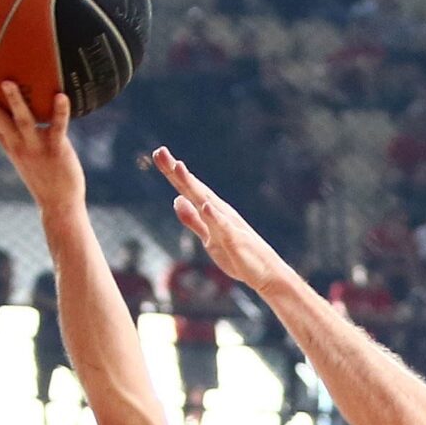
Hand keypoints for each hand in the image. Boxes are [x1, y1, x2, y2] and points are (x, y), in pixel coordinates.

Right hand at [0, 73, 84, 211]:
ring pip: (22, 121)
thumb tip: (23, 105)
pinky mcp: (56, 151)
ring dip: (14, 102)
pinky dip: (60, 112)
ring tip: (6, 81)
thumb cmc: (45, 174)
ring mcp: (35, 147)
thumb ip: (22, 130)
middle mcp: (16, 143)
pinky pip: (57, 128)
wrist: (59, 205)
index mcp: (7, 142)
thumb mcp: (27, 150)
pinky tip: (62, 95)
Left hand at [151, 148, 292, 294]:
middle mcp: (218, 212)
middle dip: (176, 172)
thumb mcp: (208, 238)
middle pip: (193, 189)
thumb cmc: (238, 255)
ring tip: (178, 167)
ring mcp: (227, 224)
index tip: (158, 154)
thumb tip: (177, 199)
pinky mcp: (235, 240)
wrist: (266, 273)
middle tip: (160, 151)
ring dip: (192, 185)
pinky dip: (213, 215)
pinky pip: (223, 227)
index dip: (172, 173)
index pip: (188, 190)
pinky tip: (204, 205)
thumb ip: (193, 220)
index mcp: (210, 212)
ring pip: (205, 201)